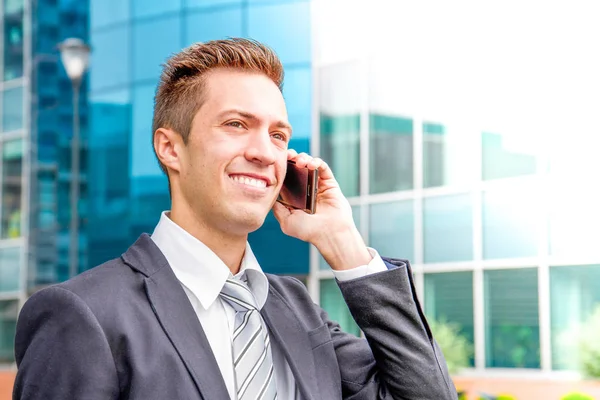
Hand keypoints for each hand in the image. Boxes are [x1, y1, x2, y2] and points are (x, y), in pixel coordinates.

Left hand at [272, 150, 371, 269]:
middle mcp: (305, 189)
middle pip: (297, 167)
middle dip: (292, 158)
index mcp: (294, 197)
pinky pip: (323, 168)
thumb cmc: (308, 231)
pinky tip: (311, 164)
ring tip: (300, 162)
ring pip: (310, 164)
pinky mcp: (330, 183)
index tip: (276, 160)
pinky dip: (317, 162)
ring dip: (304, 158)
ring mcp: (317, 185)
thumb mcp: (286, 220)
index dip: (282, 167)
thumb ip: (277, 207)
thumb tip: (269, 194)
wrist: (329, 234)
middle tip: (288, 155)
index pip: (286, 177)